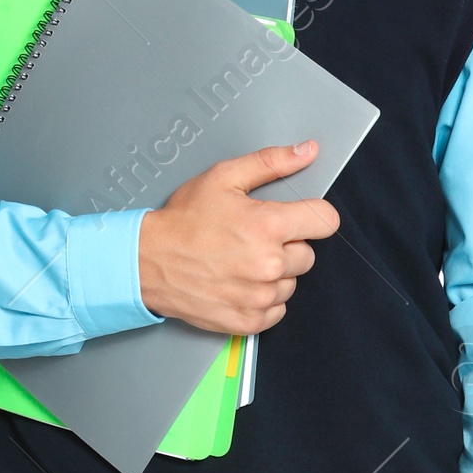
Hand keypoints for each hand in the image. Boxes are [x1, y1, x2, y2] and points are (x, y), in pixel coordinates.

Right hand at [137, 140, 338, 335]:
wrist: (147, 262)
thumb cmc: (182, 221)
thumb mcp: (224, 178)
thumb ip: (270, 163)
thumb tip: (307, 151)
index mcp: (269, 226)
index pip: (326, 222)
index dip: (313, 216)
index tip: (299, 219)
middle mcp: (269, 264)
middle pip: (308, 255)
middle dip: (287, 245)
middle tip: (254, 240)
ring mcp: (259, 296)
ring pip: (291, 283)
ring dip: (275, 274)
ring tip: (242, 262)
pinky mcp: (249, 321)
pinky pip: (277, 310)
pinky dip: (263, 300)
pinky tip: (239, 284)